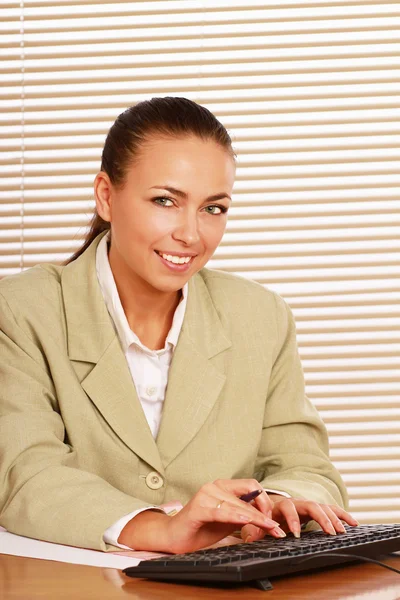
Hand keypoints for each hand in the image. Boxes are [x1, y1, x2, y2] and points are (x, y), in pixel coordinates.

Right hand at [119, 479, 285, 553]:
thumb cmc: (201, 528)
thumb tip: (269, 520)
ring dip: (256, 517)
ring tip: (270, 529)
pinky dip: (236, 516)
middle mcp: (215, 486)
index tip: (276, 519)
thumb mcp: (229, 521)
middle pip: (248, 494)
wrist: (174, 537)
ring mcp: (206, 494)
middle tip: (277, 528)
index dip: (266, 502)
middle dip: (265, 512)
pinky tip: (246, 521)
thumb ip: (245, 515)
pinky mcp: (198, 507)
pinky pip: (222, 511)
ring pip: (238, 504)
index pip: (251, 487)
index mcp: (223, 486)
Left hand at [241, 494, 358, 542]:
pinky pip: (332, 509)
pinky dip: (343, 515)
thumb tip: (249, 539)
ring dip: (333, 518)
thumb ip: (253, 531)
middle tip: (329, 532)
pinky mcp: (316, 509)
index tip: (295, 533)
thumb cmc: (265, 517)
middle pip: (310, 505)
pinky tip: (354, 523)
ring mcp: (307, 505)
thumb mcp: (257, 524)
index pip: (287, 507)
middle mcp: (296, 502)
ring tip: (342, 531)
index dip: (292, 519)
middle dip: (320, 518)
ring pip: (323, 507)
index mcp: (280, 505)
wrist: (270, 506)